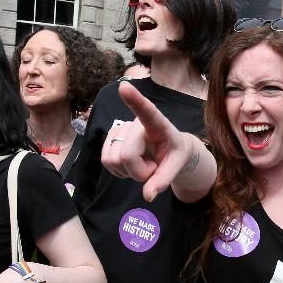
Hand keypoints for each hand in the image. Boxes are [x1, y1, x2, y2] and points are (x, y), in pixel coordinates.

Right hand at [102, 82, 198, 200]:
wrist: (169, 151)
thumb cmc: (174, 154)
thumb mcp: (176, 166)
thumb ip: (163, 181)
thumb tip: (148, 195)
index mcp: (158, 124)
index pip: (147, 111)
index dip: (135, 100)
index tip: (124, 87)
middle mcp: (135, 122)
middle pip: (127, 155)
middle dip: (139, 172)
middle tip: (153, 168)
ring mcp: (120, 129)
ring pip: (113, 160)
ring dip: (129, 171)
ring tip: (144, 164)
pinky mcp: (110, 138)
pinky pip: (106, 161)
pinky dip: (119, 170)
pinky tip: (132, 164)